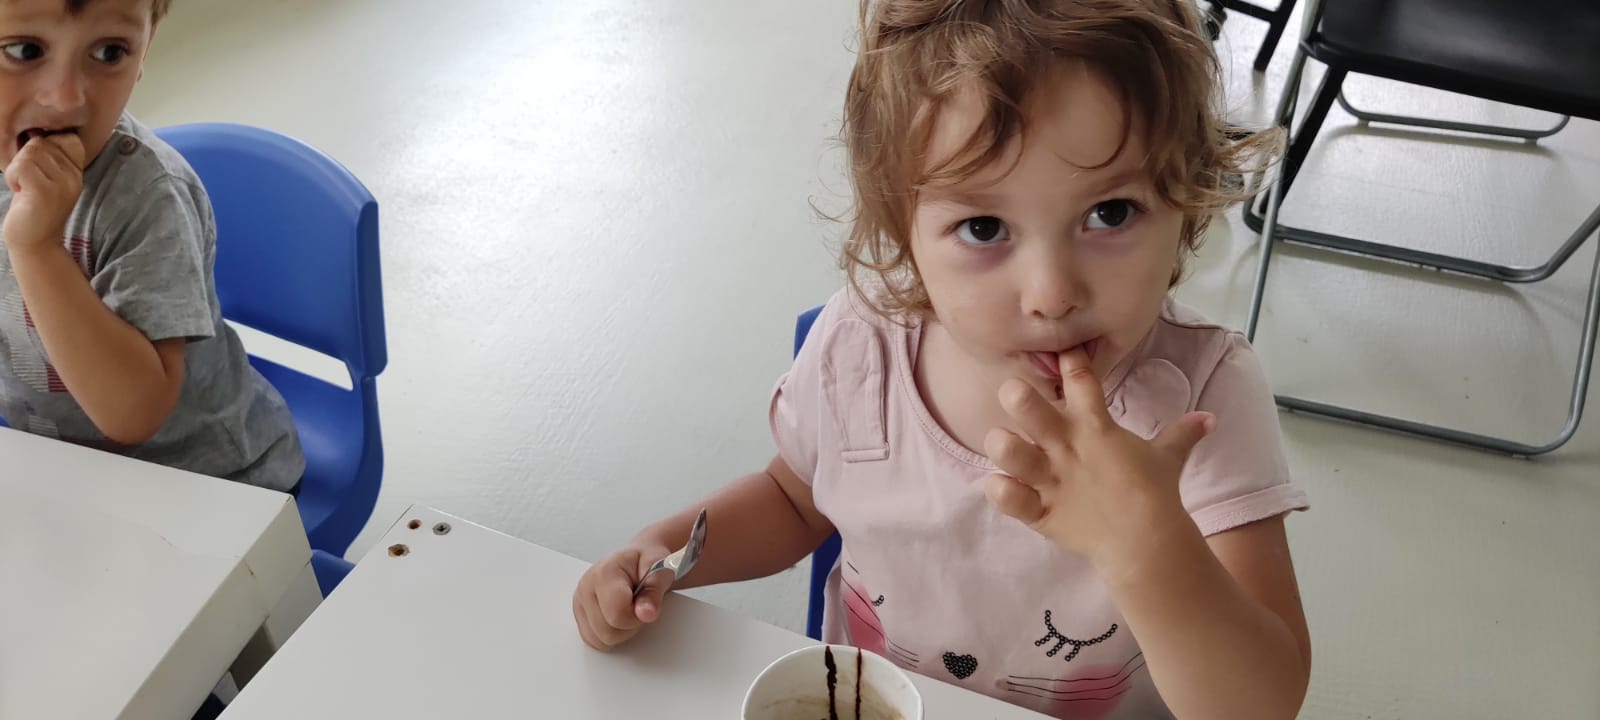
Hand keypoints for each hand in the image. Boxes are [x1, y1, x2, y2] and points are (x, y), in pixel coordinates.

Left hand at [3, 133, 86, 255]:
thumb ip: (49, 158)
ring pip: (29, 154)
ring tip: (22, 187)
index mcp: (76, 172)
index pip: (66, 138)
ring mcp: (61, 185)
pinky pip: (21, 167)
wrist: (35, 242)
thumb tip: (36, 133)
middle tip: (26, 181)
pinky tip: (19, 191)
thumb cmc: (33, 209)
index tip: (38, 167)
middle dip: (24, 158)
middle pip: (42, 143)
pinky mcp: (44, 192)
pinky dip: (12, 177)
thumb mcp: (48, 180)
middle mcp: (74, 177)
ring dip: (16, 169)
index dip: (44, 145)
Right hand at [572, 542, 674, 650]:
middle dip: (629, 626)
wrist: (637, 561)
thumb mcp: (661, 569)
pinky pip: (594, 641)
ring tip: (628, 611)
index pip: (617, 615)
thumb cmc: (646, 563)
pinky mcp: (580, 615)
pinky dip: (610, 635)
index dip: (637, 616)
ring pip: (599, 641)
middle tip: (637, 607)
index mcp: (604, 573)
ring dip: (620, 632)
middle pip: (607, 632)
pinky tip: (619, 618)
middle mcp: (586, 588)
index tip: (645, 605)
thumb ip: (654, 591)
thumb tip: (646, 613)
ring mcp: (580, 603)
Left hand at [981, 347, 1213, 568]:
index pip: (1081, 382)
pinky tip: (997, 483)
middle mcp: (1067, 449)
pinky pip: (1008, 498)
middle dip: (1017, 395)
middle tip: (1013, 391)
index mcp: (1097, 429)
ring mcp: (1050, 481)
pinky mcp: (1040, 513)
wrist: (1148, 544)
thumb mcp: (1169, 458)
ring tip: (1001, 441)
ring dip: (1002, 444)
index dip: (1070, 362)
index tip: (1063, 351)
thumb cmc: (1157, 495)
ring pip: (1010, 451)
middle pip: (1030, 408)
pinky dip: (999, 490)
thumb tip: (1209, 418)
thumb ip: (1183, 433)